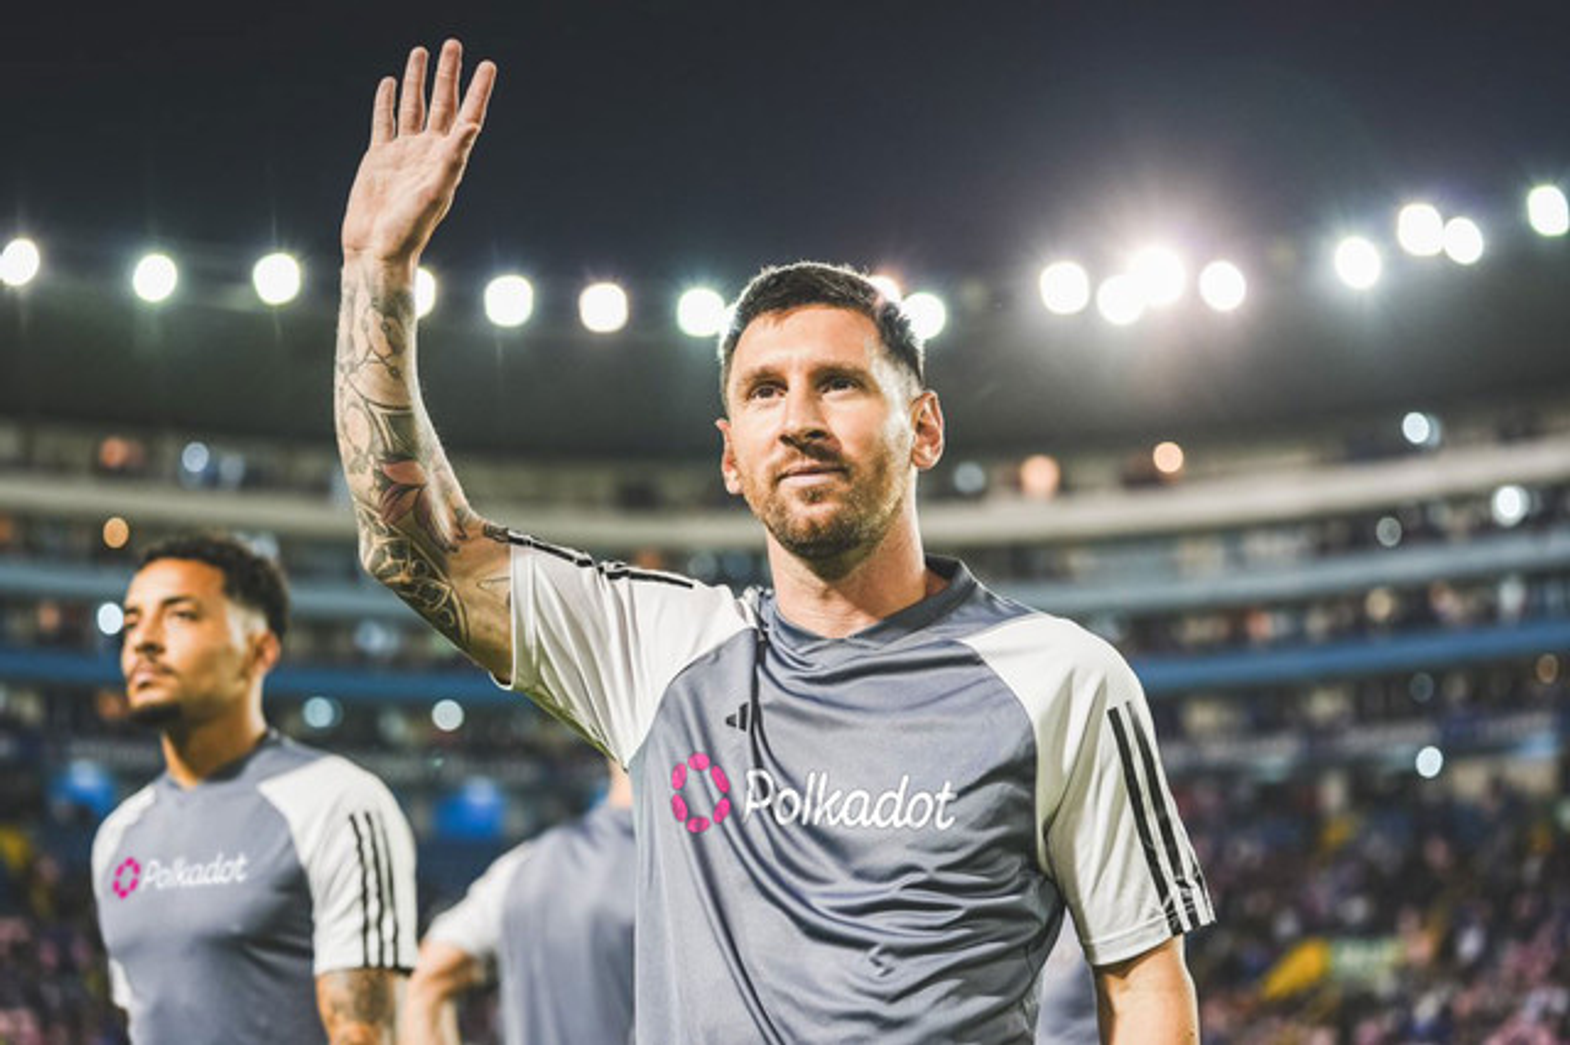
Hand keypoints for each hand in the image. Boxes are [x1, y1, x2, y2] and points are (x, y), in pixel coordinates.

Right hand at [341, 40, 495, 267]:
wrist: (376, 248)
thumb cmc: (410, 228)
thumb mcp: (436, 191)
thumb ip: (454, 158)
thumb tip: (472, 125)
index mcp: (448, 159)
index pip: (467, 115)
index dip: (478, 90)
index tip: (488, 65)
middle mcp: (428, 151)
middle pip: (442, 103)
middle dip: (448, 74)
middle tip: (453, 44)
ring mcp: (403, 152)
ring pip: (412, 106)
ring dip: (417, 79)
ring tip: (420, 51)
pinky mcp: (379, 157)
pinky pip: (384, 121)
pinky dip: (385, 101)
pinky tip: (388, 83)